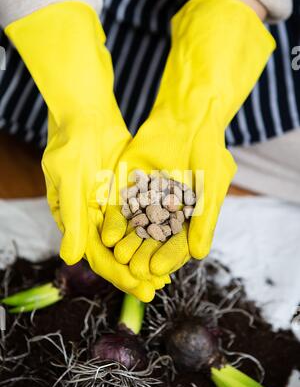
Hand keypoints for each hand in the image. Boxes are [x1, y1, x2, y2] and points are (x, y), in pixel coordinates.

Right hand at [5, 1, 168, 300]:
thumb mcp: (70, 182)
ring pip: (133, 239)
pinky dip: (156, 230)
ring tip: (168, 273)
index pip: (99, 258)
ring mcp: (112, 209)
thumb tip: (71, 260)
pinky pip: (143, 218)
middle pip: (118, 254)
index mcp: (77, 223)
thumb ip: (73, 221)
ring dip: (149, 255)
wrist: (85, 116)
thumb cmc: (71, 148)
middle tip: (159, 289)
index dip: (119, 276)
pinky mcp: (127, 195)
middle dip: (138, 272)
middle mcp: (95, 221)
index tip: (142, 290)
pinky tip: (173, 241)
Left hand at [101, 0, 274, 276]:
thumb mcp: (211, 187)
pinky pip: (121, 208)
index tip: (158, 268)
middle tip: (134, 268)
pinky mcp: (130, 189)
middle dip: (144, 254)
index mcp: (189, 219)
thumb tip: (199, 256)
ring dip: (128, 243)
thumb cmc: (207, 152)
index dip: (168, 257)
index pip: (177, 244)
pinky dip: (115, 221)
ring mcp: (147, 203)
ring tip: (120, 256)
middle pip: (154, 241)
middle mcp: (166, 215)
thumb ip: (205, 221)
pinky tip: (109, 235)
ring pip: (135, 228)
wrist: (188, 118)